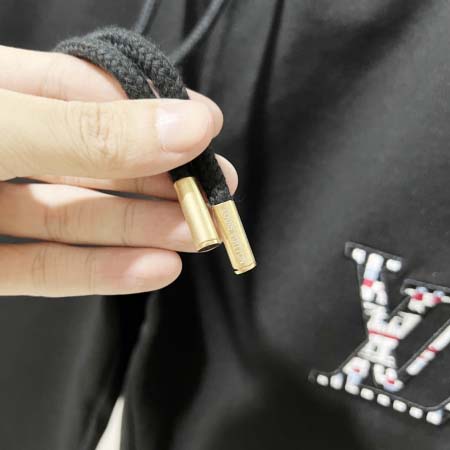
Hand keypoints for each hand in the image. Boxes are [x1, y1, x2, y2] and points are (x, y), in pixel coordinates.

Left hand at [0, 45, 236, 296]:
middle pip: (93, 162)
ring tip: (197, 235)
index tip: (205, 127)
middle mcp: (1, 150)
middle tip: (214, 194)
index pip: (86, 90)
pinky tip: (154, 269)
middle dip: (158, 180)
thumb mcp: (0, 129)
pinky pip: (46, 270)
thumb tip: (186, 126)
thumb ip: (88, 133)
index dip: (150, 107)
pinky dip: (101, 272)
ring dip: (142, 230)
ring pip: (77, 219)